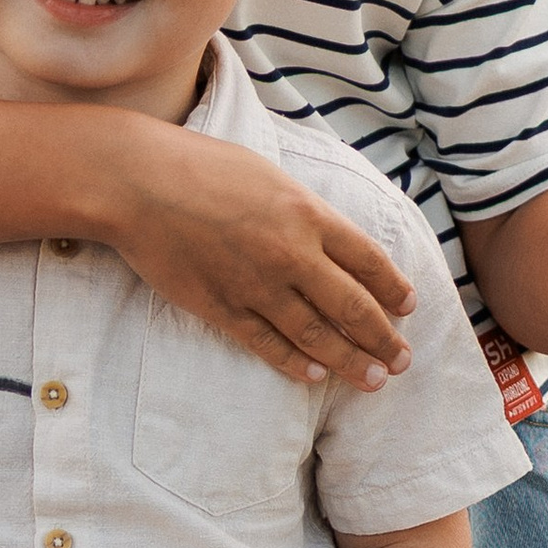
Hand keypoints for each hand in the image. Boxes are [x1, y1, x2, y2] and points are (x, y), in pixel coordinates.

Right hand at [102, 127, 413, 390]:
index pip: (369, 261)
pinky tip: (314, 376)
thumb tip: (329, 235)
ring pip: (316, 335)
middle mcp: (291, 254)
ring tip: (373, 380)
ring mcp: (257, 285)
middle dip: (384, 339)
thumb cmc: (201, 167)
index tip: (408, 307)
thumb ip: (303, 209)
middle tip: (403, 360)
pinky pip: (267, 343)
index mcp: (308, 214)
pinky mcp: (221, 308)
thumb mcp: (269, 175)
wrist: (138, 183)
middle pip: (353, 307)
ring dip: (350, 362)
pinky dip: (294, 363)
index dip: (394, 288)